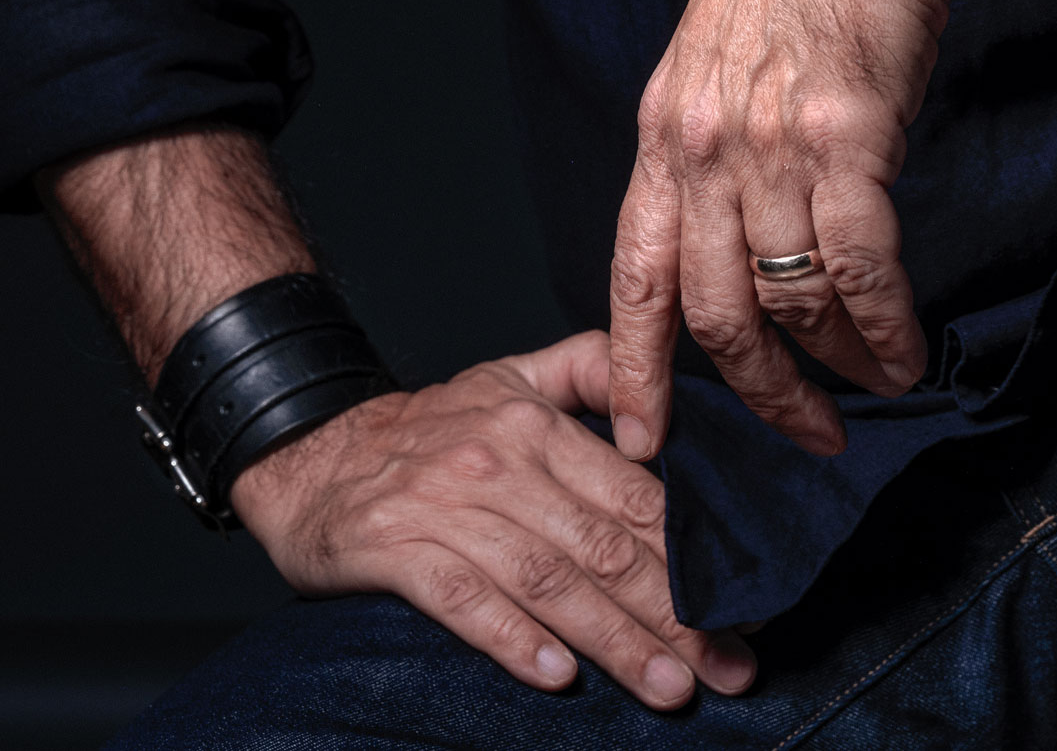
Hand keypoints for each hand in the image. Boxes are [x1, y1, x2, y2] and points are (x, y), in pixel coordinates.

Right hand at [231, 330, 755, 707]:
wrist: (312, 453)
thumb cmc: (430, 426)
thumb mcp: (512, 377)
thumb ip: (590, 371)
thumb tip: (665, 389)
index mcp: (537, 424)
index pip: (633, 496)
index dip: (693, 554)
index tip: (744, 606)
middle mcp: (500, 463)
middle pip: (603, 546)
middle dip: (674, 613)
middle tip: (729, 668)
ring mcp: (448, 507)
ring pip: (548, 579)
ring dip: (613, 638)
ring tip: (668, 685)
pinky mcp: (398, 550)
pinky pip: (466, 600)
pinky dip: (514, 639)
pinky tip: (558, 676)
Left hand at [608, 0, 954, 459]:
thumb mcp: (721, 56)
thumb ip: (719, 145)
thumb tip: (750, 233)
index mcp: (665, 131)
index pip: (635, 273)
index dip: (636, 366)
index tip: (643, 436)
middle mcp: (704, 150)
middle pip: (715, 312)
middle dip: (761, 393)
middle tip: (806, 433)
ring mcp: (770, 147)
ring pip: (791, 301)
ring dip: (838, 365)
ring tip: (875, 387)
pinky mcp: (846, 139)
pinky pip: (858, 269)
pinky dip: (884, 326)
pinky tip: (907, 351)